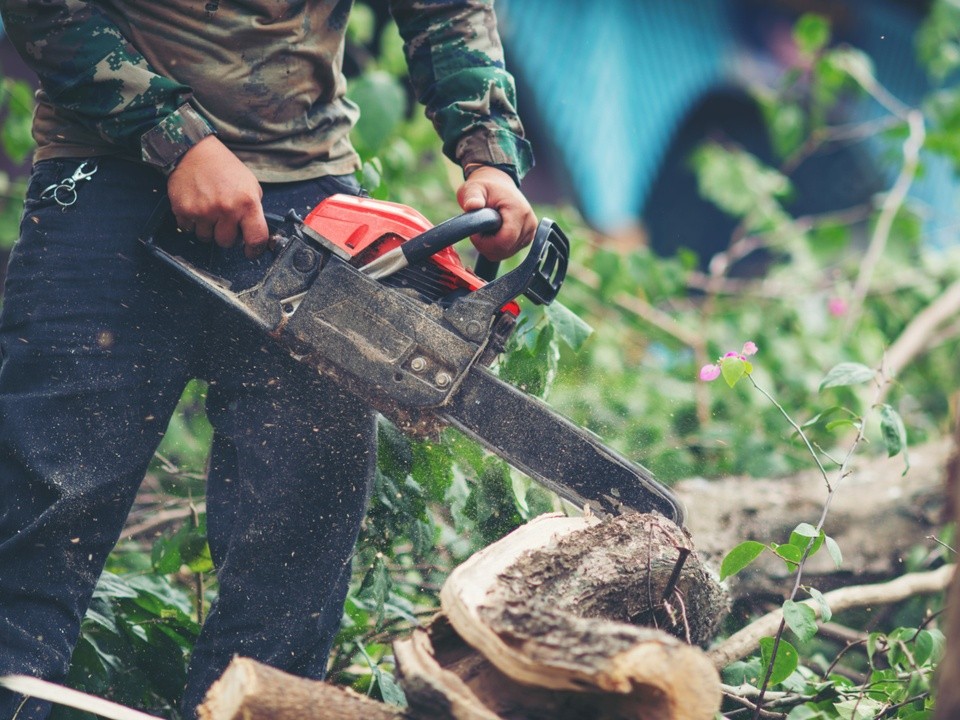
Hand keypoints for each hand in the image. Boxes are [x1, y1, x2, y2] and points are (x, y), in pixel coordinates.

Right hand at [166, 135, 268, 257]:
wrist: (195, 151)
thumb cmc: (225, 168)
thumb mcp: (250, 185)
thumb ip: (253, 210)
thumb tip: (254, 233)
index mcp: (247, 203)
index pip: (256, 238)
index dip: (255, 250)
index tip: (251, 252)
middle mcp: (226, 209)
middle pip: (226, 242)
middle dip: (225, 235)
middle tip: (223, 220)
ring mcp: (203, 211)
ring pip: (206, 238)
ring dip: (207, 229)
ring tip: (208, 210)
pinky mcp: (183, 210)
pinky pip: (188, 229)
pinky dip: (191, 222)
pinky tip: (195, 206)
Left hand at [456, 166, 536, 260]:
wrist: (498, 185)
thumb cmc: (485, 188)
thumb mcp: (474, 188)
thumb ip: (472, 197)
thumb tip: (472, 205)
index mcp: (519, 211)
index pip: (504, 242)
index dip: (485, 243)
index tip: (475, 233)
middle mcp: (529, 223)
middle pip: (505, 250)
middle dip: (486, 245)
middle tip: (478, 230)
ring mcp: (530, 232)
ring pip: (506, 253)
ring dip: (491, 247)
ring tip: (485, 230)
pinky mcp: (527, 238)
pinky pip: (509, 251)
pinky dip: (498, 247)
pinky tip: (493, 234)